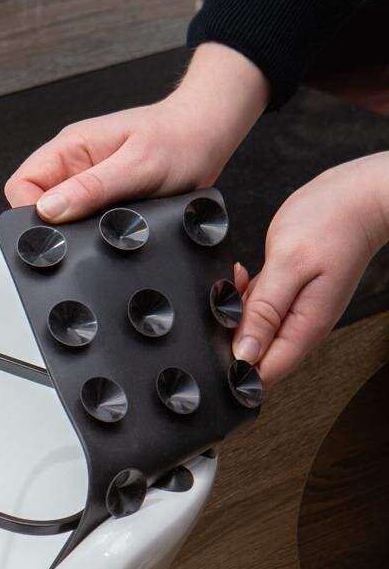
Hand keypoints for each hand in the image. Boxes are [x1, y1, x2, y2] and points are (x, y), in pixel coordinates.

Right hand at [5, 43, 268, 221]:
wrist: (211, 133)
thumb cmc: (181, 139)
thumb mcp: (137, 166)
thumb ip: (91, 188)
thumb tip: (48, 210)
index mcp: (69, 149)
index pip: (21, 186)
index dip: (29, 213)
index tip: (53, 232)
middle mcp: (73, 166)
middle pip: (35, 207)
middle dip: (53, 228)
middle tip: (83, 237)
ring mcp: (87, 185)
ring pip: (60, 220)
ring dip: (77, 233)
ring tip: (105, 234)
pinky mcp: (103, 201)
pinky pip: (84, 224)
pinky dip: (95, 235)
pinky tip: (114, 235)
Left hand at [233, 152, 388, 385]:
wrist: (356, 195)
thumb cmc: (332, 221)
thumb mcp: (289, 265)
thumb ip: (264, 311)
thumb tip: (244, 353)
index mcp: (303, 328)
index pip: (263, 373)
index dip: (233, 372)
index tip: (212, 353)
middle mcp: (299, 326)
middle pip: (251, 355)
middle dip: (228, 339)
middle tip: (222, 307)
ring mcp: (293, 312)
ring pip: (249, 332)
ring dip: (234, 314)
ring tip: (236, 284)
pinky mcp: (285, 297)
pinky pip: (254, 310)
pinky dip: (242, 298)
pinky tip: (241, 278)